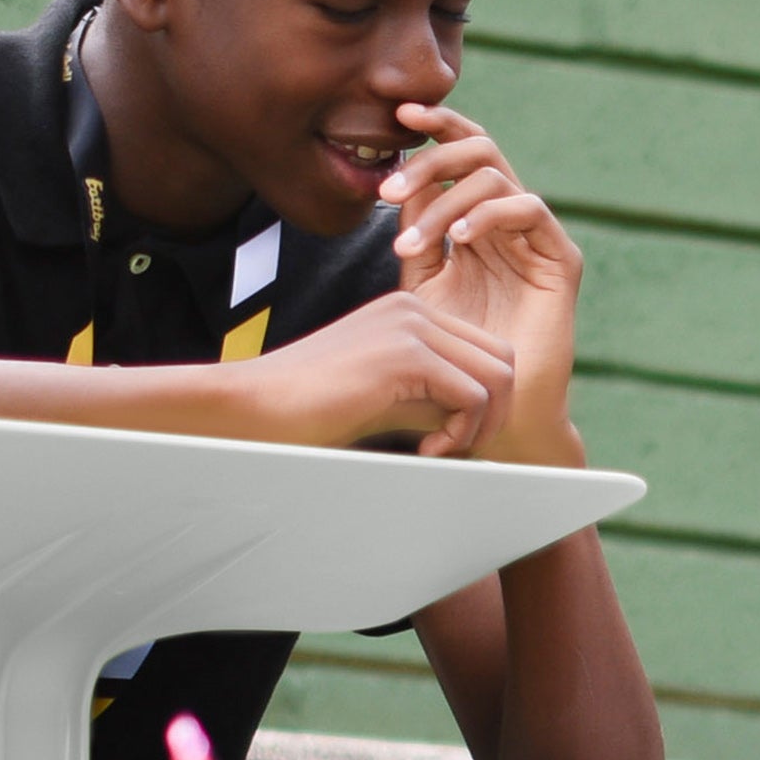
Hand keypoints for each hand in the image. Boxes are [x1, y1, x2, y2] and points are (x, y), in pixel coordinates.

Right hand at [233, 285, 518, 457]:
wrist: (256, 406)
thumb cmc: (313, 411)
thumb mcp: (390, 400)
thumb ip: (435, 399)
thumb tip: (487, 420)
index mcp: (410, 313)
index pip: (486, 351)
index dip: (486, 402)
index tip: (450, 438)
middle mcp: (415, 308)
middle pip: (504, 359)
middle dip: (495, 413)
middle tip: (458, 449)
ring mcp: (411, 326)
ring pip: (497, 376)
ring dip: (481, 426)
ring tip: (442, 450)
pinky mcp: (406, 354)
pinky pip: (473, 396)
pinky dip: (462, 433)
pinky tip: (427, 450)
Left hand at [386, 106, 581, 460]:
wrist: (493, 406)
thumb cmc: (455, 351)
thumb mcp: (421, 281)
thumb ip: (415, 230)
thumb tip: (402, 179)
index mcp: (477, 218)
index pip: (461, 154)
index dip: (435, 126)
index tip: (396, 116)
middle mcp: (509, 221)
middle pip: (480, 151)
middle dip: (432, 157)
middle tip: (390, 186)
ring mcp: (537, 238)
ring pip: (496, 177)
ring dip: (446, 200)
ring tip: (415, 240)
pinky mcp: (560, 260)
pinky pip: (529, 209)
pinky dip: (488, 215)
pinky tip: (458, 239)